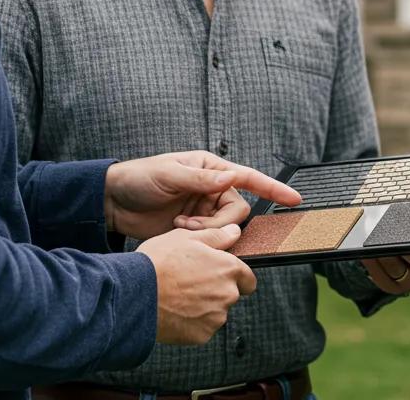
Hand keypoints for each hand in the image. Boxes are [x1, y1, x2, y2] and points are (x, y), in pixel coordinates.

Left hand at [105, 150, 300, 239]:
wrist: (115, 203)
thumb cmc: (140, 178)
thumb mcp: (168, 174)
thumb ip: (199, 179)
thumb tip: (230, 177)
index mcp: (211, 169)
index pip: (249, 177)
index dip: (273, 188)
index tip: (294, 199)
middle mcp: (212, 189)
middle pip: (237, 211)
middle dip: (219, 223)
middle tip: (191, 226)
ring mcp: (204, 211)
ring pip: (225, 229)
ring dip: (207, 233)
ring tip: (181, 229)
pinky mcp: (194, 230)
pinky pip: (211, 240)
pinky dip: (199, 241)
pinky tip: (178, 234)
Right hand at [138, 224, 256, 344]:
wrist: (136, 295)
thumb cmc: (159, 262)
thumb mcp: (187, 237)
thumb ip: (217, 236)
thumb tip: (235, 231)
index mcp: (228, 269)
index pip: (248, 279)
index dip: (236, 276)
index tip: (222, 274)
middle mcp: (227, 295)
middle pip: (231, 295)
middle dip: (217, 289)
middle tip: (192, 281)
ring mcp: (215, 318)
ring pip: (216, 312)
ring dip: (205, 306)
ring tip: (180, 294)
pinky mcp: (201, 336)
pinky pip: (203, 328)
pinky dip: (193, 321)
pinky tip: (176, 309)